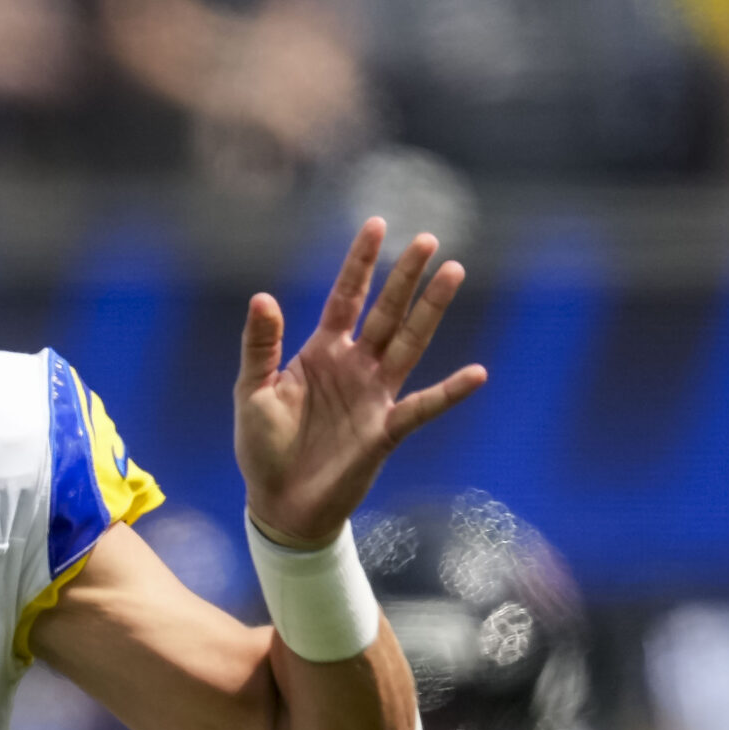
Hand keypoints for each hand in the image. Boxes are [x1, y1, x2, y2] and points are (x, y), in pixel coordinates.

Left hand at [234, 220, 484, 546]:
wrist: (279, 504)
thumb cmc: (263, 447)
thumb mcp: (252, 391)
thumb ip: (260, 346)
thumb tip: (262, 297)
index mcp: (321, 352)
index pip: (345, 297)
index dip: (360, 263)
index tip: (376, 224)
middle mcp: (354, 366)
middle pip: (386, 311)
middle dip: (406, 276)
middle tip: (429, 239)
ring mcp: (374, 396)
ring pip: (409, 344)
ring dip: (430, 311)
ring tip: (453, 272)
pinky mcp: (386, 431)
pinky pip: (423, 407)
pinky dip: (449, 392)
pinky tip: (476, 374)